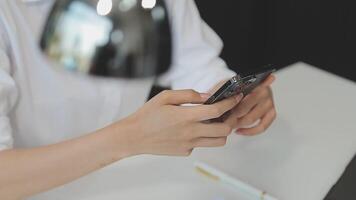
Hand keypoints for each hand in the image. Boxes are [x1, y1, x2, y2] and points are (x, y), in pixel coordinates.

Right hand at [116, 90, 242, 155]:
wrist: (134, 136)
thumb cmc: (147, 115)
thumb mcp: (165, 97)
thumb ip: (188, 94)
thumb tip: (207, 96)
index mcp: (187, 116)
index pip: (218, 110)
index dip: (230, 103)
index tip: (236, 98)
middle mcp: (191, 132)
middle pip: (224, 130)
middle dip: (230, 120)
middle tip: (227, 113)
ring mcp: (189, 144)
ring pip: (217, 142)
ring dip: (220, 132)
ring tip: (213, 122)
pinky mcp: (185, 151)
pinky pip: (201, 144)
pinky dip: (202, 137)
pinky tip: (190, 130)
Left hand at [225, 75, 276, 135]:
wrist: (248, 85)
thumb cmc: (237, 87)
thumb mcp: (228, 84)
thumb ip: (222, 90)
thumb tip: (210, 98)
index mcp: (254, 82)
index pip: (244, 95)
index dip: (232, 105)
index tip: (223, 111)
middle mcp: (264, 92)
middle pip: (246, 109)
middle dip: (232, 116)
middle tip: (222, 119)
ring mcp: (269, 103)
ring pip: (252, 119)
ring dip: (239, 123)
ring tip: (228, 124)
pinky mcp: (271, 113)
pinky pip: (262, 127)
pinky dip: (250, 131)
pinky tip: (239, 131)